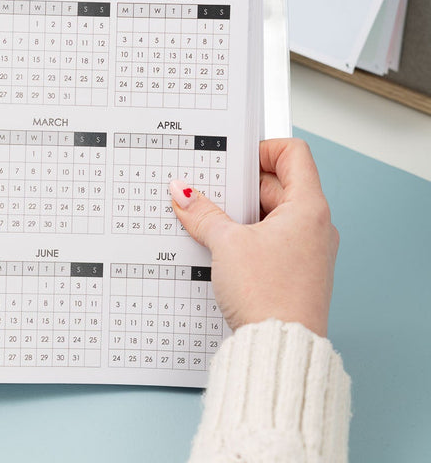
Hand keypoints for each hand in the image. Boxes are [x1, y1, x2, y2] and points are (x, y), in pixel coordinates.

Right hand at [169, 138, 337, 336]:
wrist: (280, 349)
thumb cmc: (270, 297)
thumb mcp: (226, 244)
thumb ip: (203, 213)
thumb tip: (184, 194)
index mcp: (309, 208)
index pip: (293, 154)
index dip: (262, 149)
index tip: (234, 160)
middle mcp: (314, 226)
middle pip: (277, 184)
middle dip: (240, 186)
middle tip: (210, 191)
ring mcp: (306, 249)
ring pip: (270, 213)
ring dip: (240, 213)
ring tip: (211, 221)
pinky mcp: (294, 270)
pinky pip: (270, 238)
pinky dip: (246, 235)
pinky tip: (221, 246)